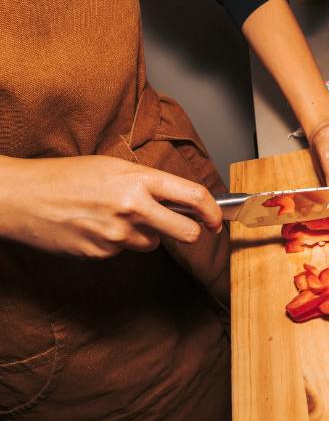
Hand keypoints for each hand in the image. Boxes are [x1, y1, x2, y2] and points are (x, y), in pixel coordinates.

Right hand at [0, 155, 222, 258]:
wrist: (20, 197)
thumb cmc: (65, 177)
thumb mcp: (113, 167)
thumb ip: (148, 183)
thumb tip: (180, 200)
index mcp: (138, 179)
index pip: (193, 196)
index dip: (212, 211)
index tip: (216, 220)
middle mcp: (133, 207)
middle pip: (185, 233)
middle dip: (188, 232)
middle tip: (180, 227)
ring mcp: (118, 234)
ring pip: (152, 244)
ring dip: (144, 235)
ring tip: (114, 217)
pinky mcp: (103, 253)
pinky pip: (125, 252)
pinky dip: (117, 243)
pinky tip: (96, 227)